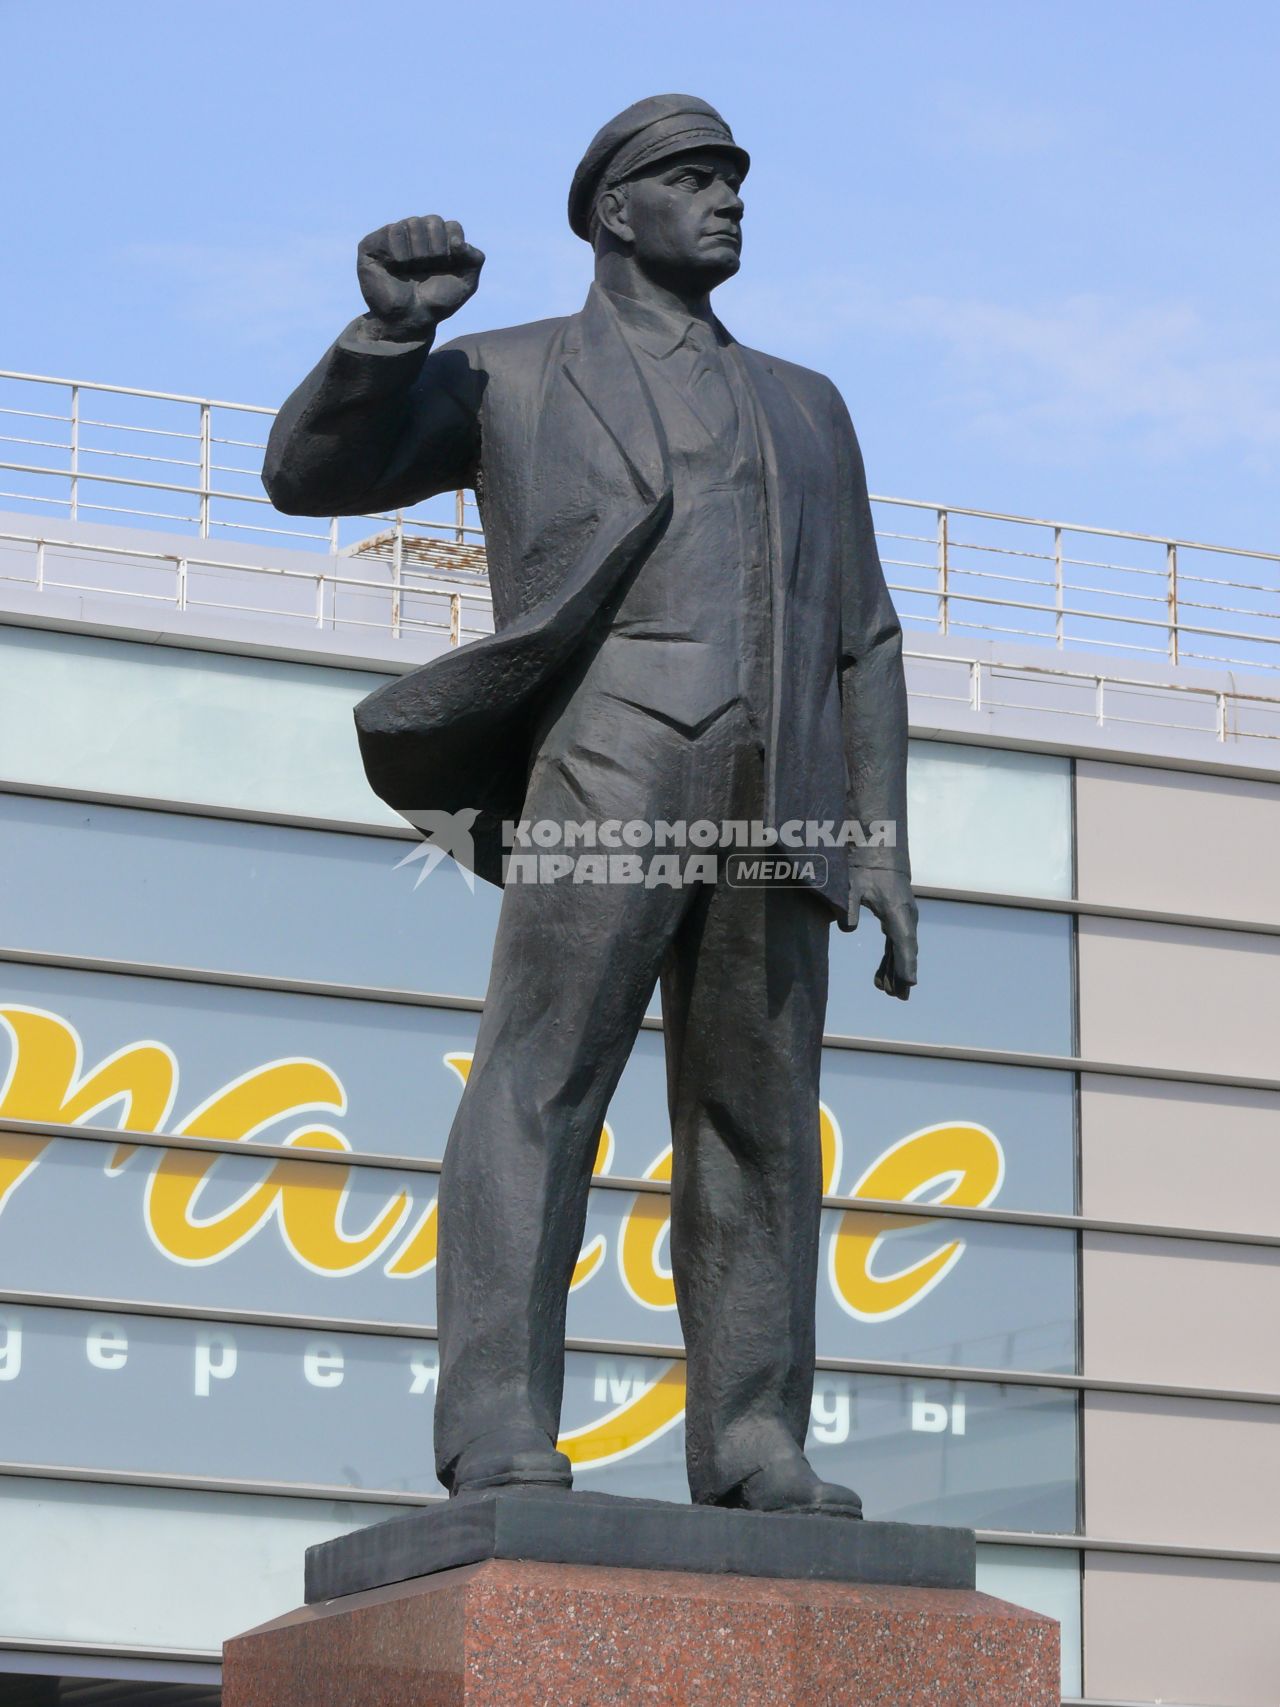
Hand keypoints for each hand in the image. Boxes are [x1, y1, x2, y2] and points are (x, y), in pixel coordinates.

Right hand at [357, 216, 484, 341]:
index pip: (452, 226)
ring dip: (419, 248)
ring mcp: (395, 239)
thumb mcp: (465, 284)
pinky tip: (399, 263)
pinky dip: (399, 247)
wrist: (409, 319)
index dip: (453, 242)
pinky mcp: (373, 245)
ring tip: (413, 267)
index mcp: (439, 244)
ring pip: (412, 223)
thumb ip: (474, 260)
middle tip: (429, 265)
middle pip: (433, 221)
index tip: (449, 261)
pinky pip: (391, 231)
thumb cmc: (436, 303)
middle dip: (436, 245)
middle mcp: (417, 237)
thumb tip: (460, 242)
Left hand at [849, 867, 917, 999]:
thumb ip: (848, 908)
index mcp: (897, 912)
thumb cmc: (865, 867)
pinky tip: (882, 976)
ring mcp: (903, 916)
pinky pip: (896, 942)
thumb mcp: (852, 886)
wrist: (879, 848)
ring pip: (901, 949)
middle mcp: (905, 917)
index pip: (904, 943)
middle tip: (898, 997)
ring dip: (895, 970)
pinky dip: (891, 958)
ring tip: (888, 992)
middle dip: (902, 974)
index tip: (908, 984)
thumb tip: (847, 929)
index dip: (905, 965)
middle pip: (906, 951)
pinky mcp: (897, 916)